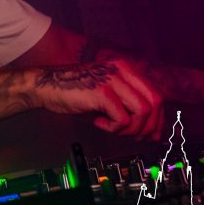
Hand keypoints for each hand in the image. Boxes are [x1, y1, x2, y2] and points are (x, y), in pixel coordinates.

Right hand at [35, 58, 165, 140]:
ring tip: (114, 129)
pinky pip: (122, 120)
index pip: (156, 94)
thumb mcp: (107, 95)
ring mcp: (113, 79)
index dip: (158, 118)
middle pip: (155, 102)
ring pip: (142, 112)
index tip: (152, 135)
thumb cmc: (75, 92)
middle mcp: (122, 70)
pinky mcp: (102, 92)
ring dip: (130, 128)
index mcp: (126, 68)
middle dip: (148, 126)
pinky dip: (113, 129)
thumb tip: (151, 131)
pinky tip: (98, 123)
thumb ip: (128, 105)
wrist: (46, 86)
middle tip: (134, 136)